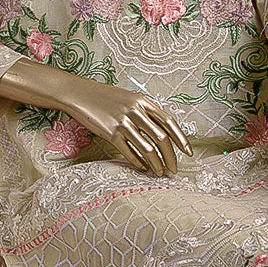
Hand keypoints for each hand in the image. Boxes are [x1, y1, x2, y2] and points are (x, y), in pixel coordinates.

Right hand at [73, 84, 192, 176]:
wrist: (79, 94)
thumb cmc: (104, 97)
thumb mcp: (128, 98)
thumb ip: (144, 112)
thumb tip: (161, 131)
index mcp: (143, 102)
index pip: (169, 122)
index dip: (181, 139)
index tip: (188, 152)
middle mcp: (136, 112)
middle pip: (161, 138)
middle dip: (171, 157)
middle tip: (174, 169)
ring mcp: (123, 123)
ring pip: (147, 148)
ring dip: (156, 164)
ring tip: (160, 172)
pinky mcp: (110, 133)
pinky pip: (129, 152)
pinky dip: (138, 162)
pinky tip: (142, 167)